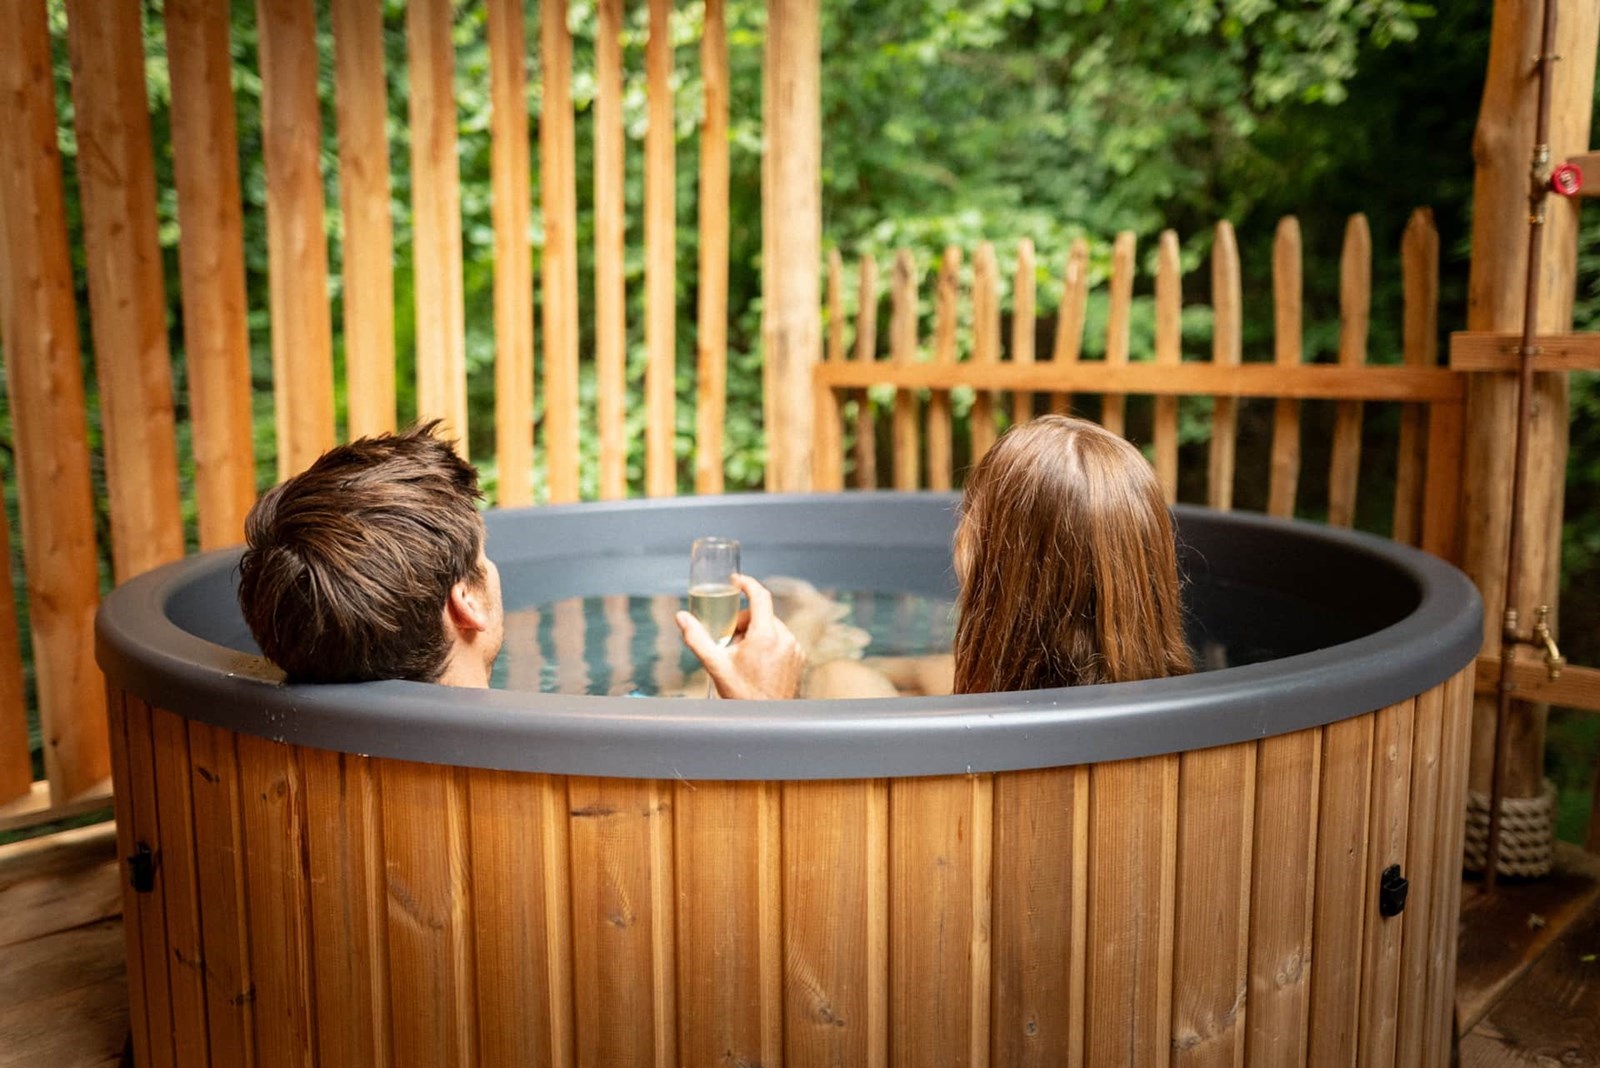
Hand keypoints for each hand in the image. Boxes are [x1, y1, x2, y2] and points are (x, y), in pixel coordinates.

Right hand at [676, 573, 804, 698]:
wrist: (767, 718)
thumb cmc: (742, 695)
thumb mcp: (716, 665)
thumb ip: (697, 638)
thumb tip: (682, 617)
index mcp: (765, 635)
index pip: (760, 596)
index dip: (747, 584)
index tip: (736, 581)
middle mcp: (785, 638)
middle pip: (762, 615)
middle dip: (744, 622)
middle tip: (730, 641)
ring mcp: (795, 648)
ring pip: (772, 628)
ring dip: (756, 634)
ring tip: (744, 657)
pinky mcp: (799, 658)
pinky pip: (782, 641)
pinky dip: (769, 644)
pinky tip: (758, 664)